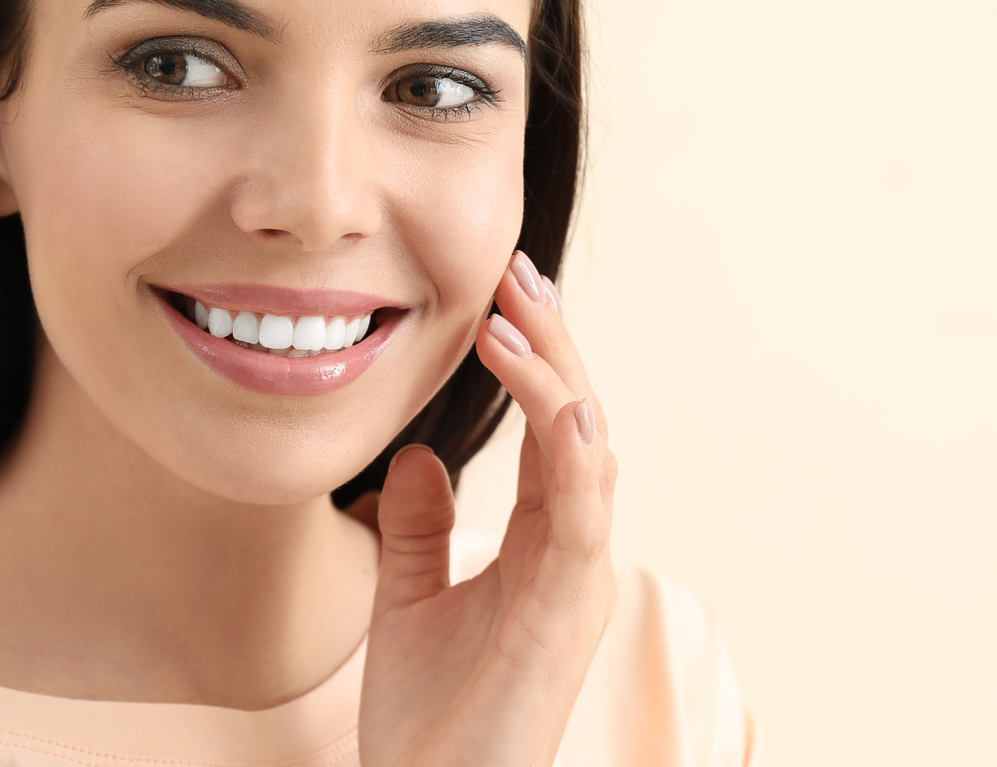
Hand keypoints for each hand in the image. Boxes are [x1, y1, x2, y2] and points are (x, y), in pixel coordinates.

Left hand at [359, 251, 617, 765]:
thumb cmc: (429, 724)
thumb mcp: (407, 601)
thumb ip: (416, 527)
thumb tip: (413, 453)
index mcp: (539, 546)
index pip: (547, 431)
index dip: (532, 361)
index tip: (502, 297)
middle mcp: (570, 552)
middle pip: (576, 423)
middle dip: (552, 345)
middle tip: (518, 274)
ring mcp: (577, 579)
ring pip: (589, 453)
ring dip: (558, 378)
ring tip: (518, 312)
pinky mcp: (568, 610)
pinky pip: (582, 515)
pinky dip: (575, 451)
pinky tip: (556, 399)